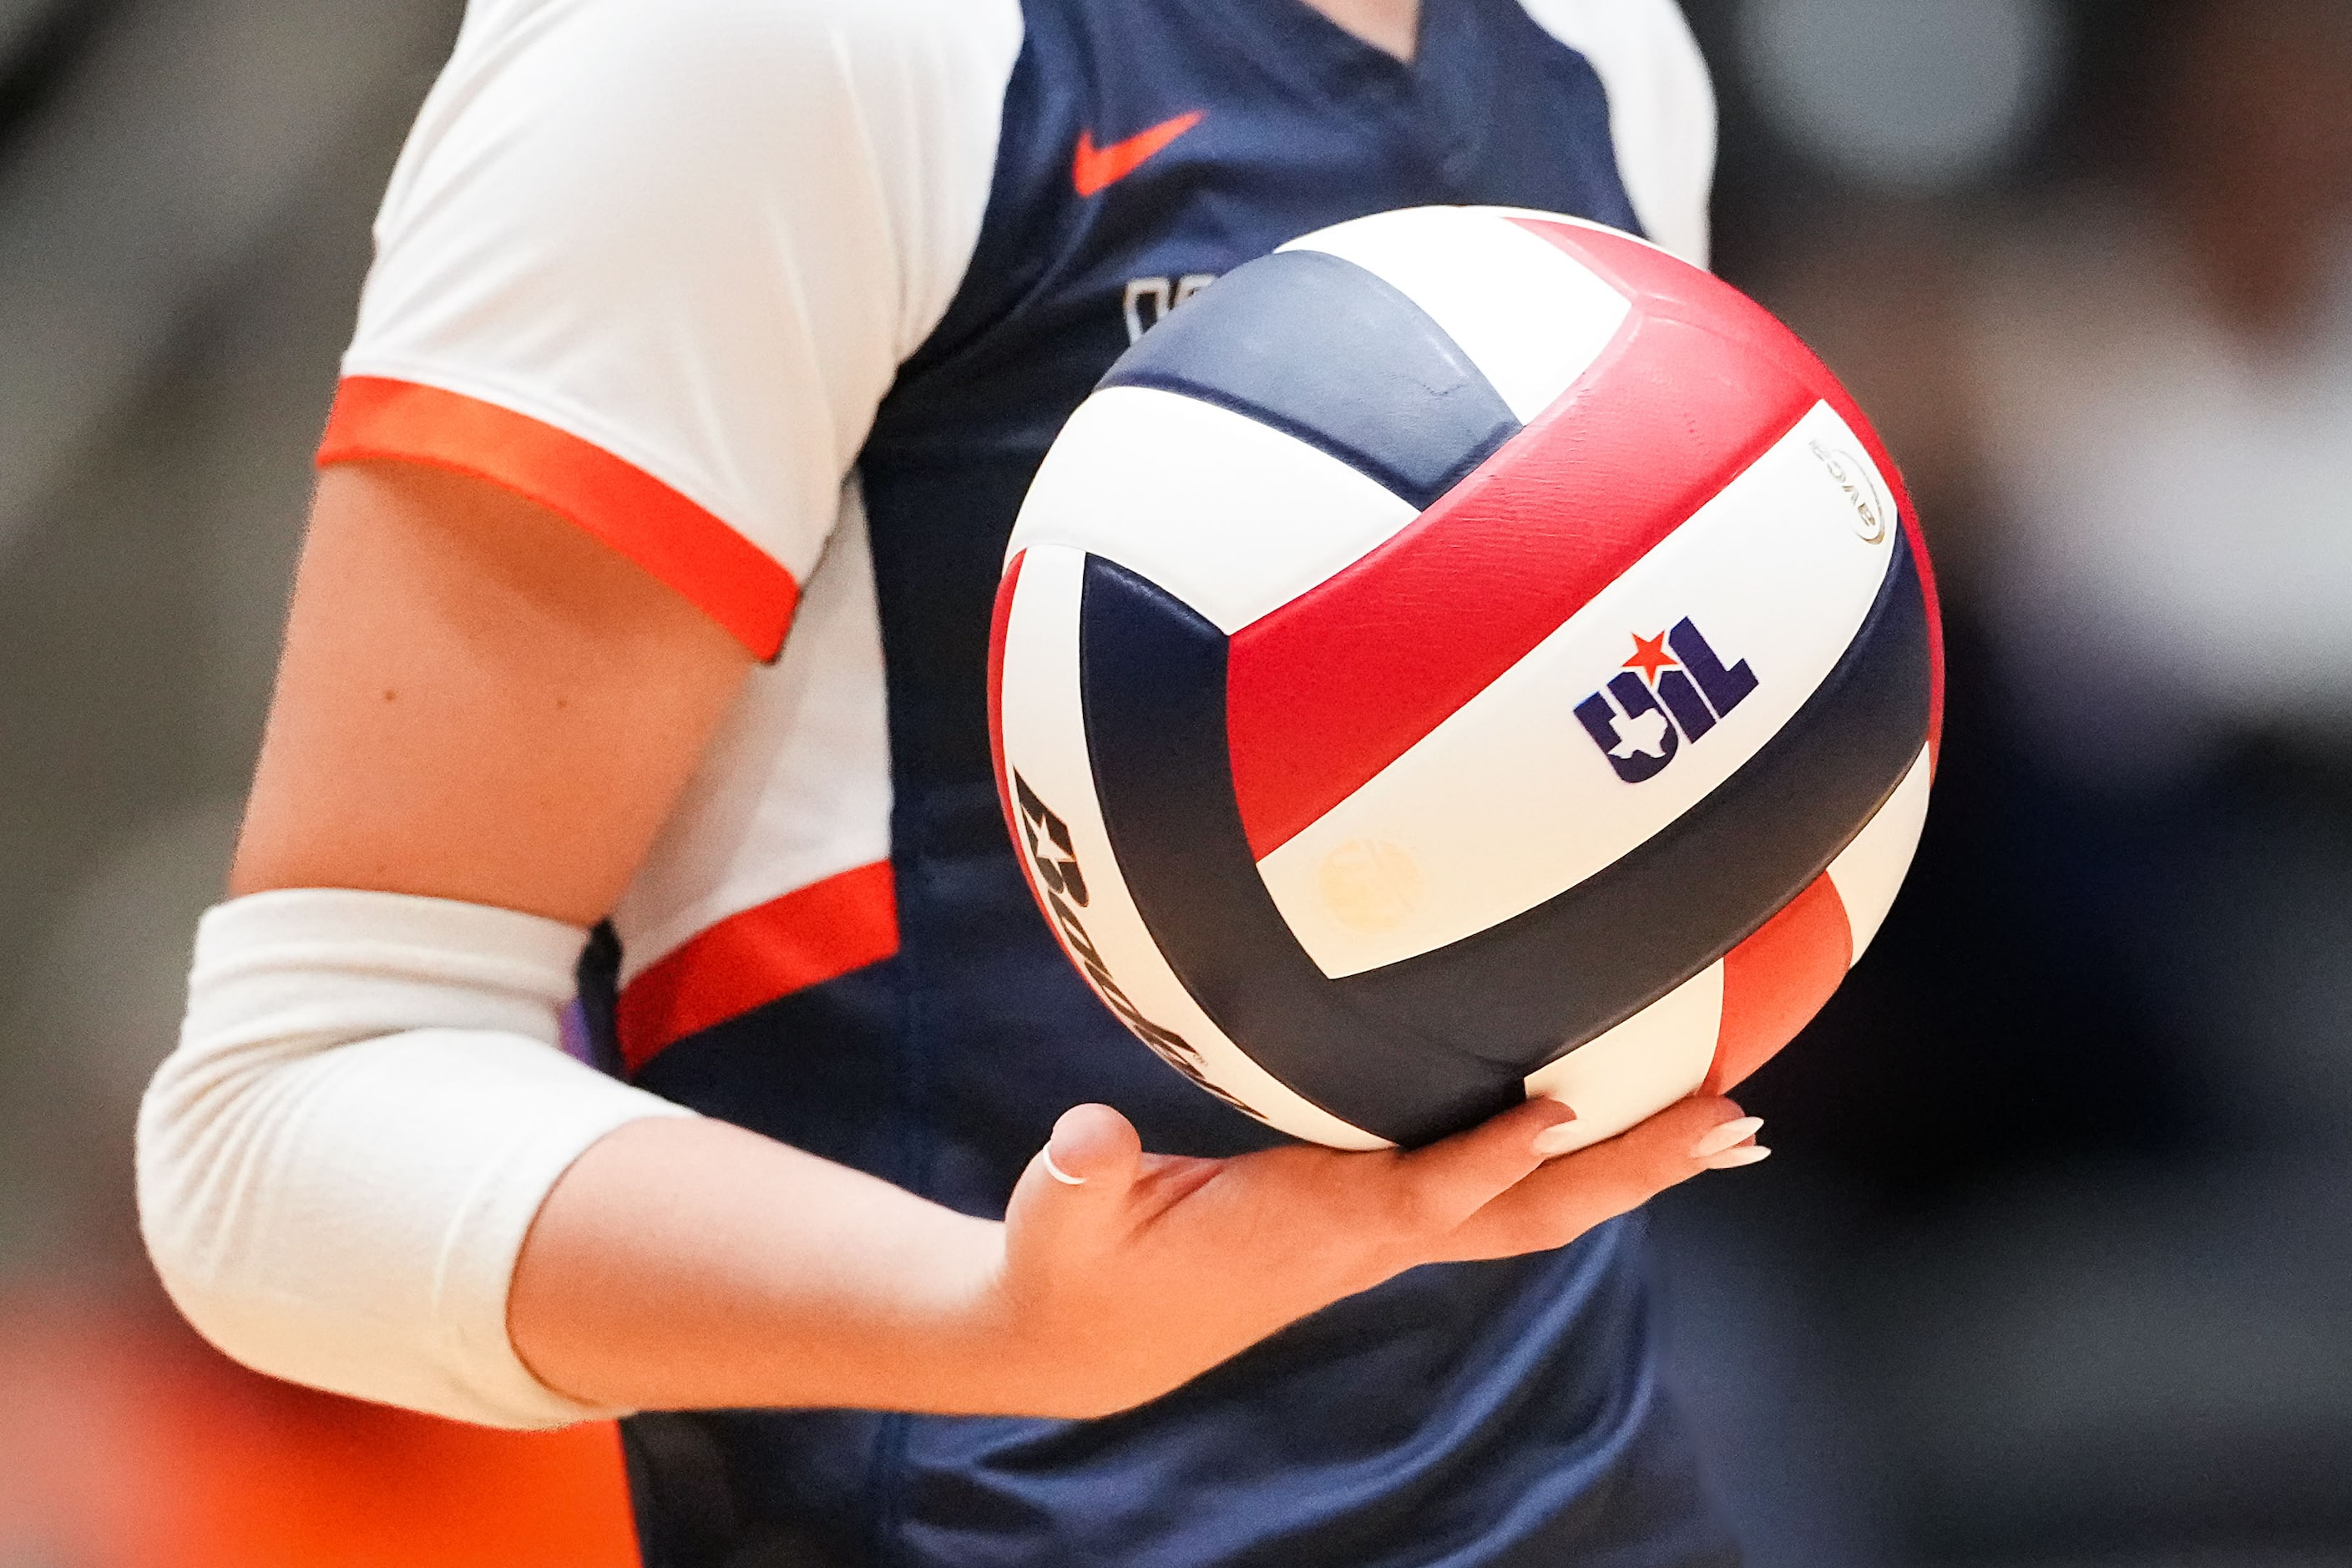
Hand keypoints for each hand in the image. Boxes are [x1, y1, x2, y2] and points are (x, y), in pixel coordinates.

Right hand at [978, 1095, 1762, 1417]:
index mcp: (1305, 1227)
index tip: (1568, 1108)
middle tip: (1739, 1119)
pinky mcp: (1376, 1223)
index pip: (1417, 1196)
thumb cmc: (1074, 1264)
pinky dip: (1576, 1166)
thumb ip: (1079, 1173)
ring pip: (1535, 1210)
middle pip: (1528, 1214)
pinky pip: (1503, 1196)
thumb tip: (1088, 1137)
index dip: (1491, 1159)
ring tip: (1729, 1126)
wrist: (1088, 1338)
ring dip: (1634, 1169)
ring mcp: (1383, 1235)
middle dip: (1633, 1167)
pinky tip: (1615, 1131)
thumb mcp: (1061, 1215)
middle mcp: (1368, 1236)